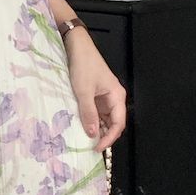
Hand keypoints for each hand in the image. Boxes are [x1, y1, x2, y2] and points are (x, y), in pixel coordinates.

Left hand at [64, 32, 126, 152]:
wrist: (76, 46)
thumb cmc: (83, 66)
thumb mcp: (83, 91)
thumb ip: (89, 113)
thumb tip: (93, 134)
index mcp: (117, 96)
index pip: (119, 123)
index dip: (110, 138)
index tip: (97, 147)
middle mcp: (114, 98)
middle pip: (113, 122)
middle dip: (104, 135)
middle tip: (90, 146)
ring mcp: (104, 97)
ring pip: (104, 118)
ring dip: (97, 129)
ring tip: (85, 139)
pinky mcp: (95, 95)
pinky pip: (96, 112)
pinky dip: (91, 120)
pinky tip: (82, 126)